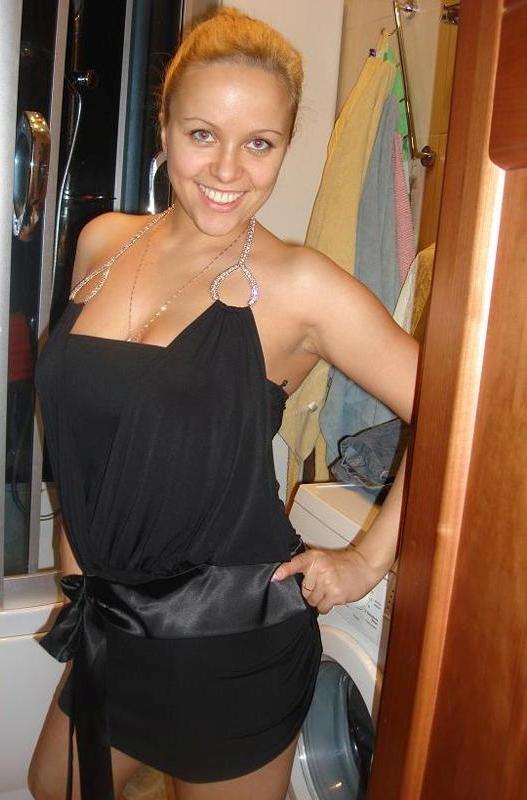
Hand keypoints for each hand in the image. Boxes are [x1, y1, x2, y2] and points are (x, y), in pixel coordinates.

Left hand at [271, 546, 388, 613]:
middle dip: (311, 590)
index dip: (284, 571)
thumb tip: (287, 576)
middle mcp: (319, 568)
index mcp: (314, 558)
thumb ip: (307, 566)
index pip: (295, 563)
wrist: (364, 566)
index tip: (275, 577)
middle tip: (323, 583)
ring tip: (330, 589)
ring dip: (319, 599)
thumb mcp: (323, 558)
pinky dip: (326, 606)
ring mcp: (327, 582)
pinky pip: (322, 608)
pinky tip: (333, 597)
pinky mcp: (335, 594)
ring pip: (312, 601)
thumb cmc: (344, 564)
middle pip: (303, 590)